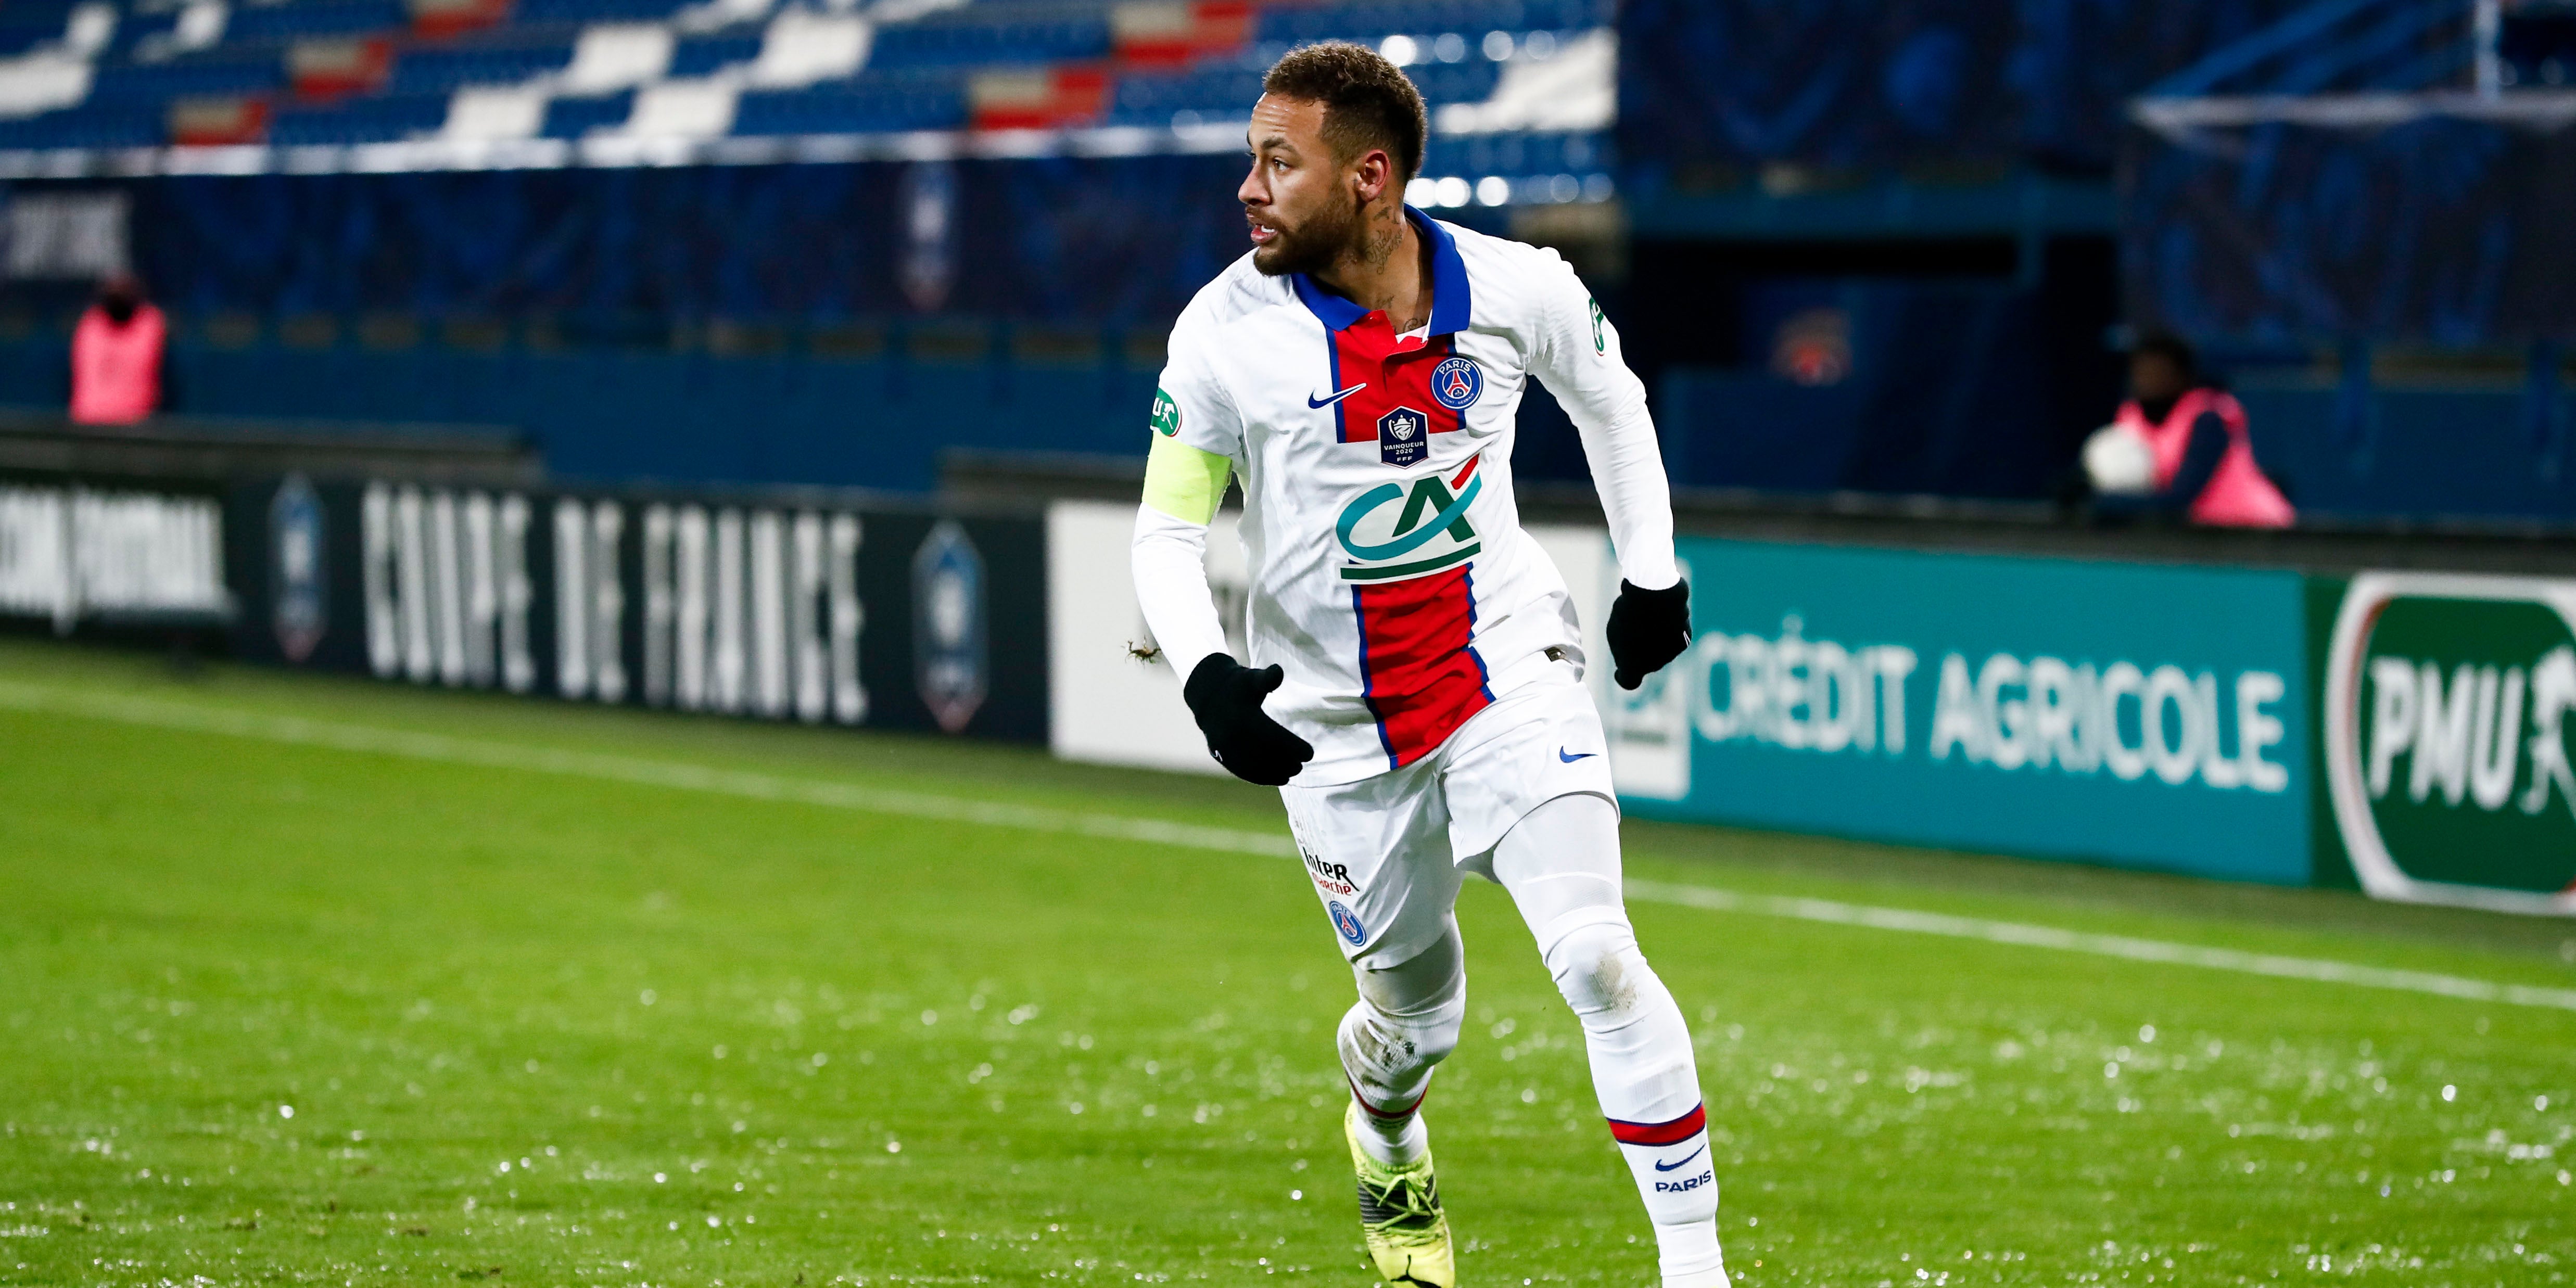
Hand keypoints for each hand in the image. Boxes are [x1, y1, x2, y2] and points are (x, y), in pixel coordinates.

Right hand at [1183, 655, 1314, 785]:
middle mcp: (1233, 735)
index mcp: (1244, 717)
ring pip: (1255, 767)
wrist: (1208, 696)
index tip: (1309, 753)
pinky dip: (1261, 777)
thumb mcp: (1251, 677)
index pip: (1275, 738)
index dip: (1294, 748)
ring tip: (1292, 773)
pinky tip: (1277, 779)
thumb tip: (1278, 672)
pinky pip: (1243, 771)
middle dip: (1286, 763)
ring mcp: (1225, 747)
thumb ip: (1266, 678)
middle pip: (1266, 756)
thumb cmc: (1238, 685)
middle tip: (1301, 765)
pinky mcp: (1221, 755)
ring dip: (1275, 773)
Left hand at [1606, 578, 1690, 689]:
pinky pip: (1673, 640)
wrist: (1657, 595)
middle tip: (1632, 630)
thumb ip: (1620, 648)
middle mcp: (1654, 666)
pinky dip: (1668, 631)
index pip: (1628, 682)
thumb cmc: (1630, 612)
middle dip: (1638, 652)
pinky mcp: (1684, 642)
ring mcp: (1670, 654)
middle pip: (1645, 663)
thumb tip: (1628, 657)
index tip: (1618, 671)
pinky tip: (1664, 614)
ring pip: (1660, 651)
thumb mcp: (1615, 629)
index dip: (1622, 677)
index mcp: (1633, 666)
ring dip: (1654, 640)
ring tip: (1648, 617)